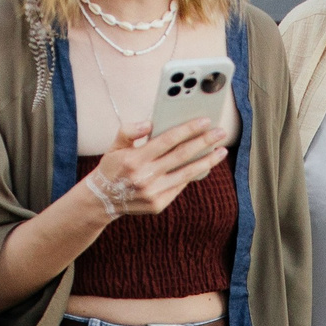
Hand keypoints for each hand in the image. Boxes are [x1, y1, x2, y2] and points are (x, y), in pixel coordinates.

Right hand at [83, 120, 228, 219]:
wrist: (103, 199)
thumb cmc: (112, 168)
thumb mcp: (114, 146)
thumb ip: (129, 131)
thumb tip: (150, 123)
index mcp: (134, 159)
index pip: (167, 140)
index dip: (188, 130)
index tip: (205, 121)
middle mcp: (145, 177)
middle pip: (182, 155)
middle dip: (204, 142)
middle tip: (221, 133)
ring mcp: (153, 193)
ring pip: (187, 173)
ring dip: (207, 161)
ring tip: (222, 151)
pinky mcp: (158, 204)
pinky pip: (180, 186)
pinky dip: (193, 175)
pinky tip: (205, 165)